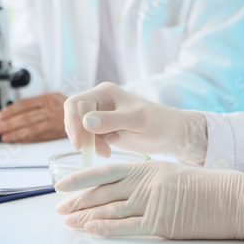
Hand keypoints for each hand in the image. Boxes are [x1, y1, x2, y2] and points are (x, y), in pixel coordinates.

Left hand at [0, 93, 67, 142]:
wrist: (84, 114)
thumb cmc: (62, 106)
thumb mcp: (50, 97)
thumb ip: (34, 103)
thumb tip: (11, 112)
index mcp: (48, 98)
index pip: (25, 104)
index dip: (10, 111)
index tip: (0, 116)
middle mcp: (52, 110)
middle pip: (27, 117)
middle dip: (10, 124)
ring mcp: (55, 123)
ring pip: (32, 129)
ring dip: (15, 134)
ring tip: (4, 136)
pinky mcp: (56, 134)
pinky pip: (38, 137)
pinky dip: (26, 139)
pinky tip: (16, 140)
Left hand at [56, 161, 243, 242]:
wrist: (230, 198)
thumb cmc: (200, 184)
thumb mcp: (166, 172)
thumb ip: (141, 178)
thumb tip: (116, 188)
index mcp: (144, 168)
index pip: (104, 172)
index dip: (79, 179)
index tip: (61, 185)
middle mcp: (144, 183)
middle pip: (102, 193)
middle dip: (77, 201)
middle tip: (59, 208)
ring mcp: (151, 203)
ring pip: (110, 209)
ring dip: (86, 216)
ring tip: (69, 221)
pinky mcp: (160, 223)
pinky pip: (127, 226)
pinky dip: (106, 228)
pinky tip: (90, 229)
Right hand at [64, 82, 207, 164]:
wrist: (171, 135)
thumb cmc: (159, 123)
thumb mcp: (136, 121)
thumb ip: (111, 120)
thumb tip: (86, 121)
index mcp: (104, 93)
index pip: (75, 104)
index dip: (72, 123)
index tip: (79, 144)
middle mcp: (99, 102)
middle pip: (74, 117)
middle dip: (80, 135)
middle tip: (89, 151)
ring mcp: (100, 116)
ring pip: (80, 130)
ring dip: (88, 143)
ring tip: (106, 151)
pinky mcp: (104, 130)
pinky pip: (89, 138)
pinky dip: (95, 147)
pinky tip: (109, 150)